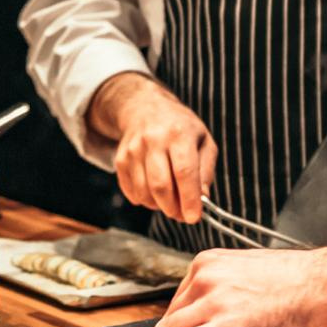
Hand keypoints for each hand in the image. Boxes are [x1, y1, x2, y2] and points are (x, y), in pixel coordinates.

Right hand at [89, 74, 216, 222]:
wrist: (145, 108)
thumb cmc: (180, 128)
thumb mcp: (204, 141)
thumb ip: (206, 170)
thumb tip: (202, 198)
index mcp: (179, 134)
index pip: (184, 173)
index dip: (189, 199)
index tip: (193, 218)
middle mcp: (153, 140)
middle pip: (161, 186)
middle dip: (173, 208)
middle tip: (182, 214)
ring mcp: (134, 150)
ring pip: (144, 192)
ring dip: (159, 206)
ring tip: (170, 202)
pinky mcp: (121, 159)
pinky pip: (132, 191)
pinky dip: (144, 200)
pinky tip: (154, 193)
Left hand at [154, 248, 326, 326]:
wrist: (324, 286)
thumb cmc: (298, 283)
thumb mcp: (247, 273)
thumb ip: (222, 291)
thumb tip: (208, 317)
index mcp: (208, 263)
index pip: (177, 302)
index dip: (188, 326)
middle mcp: (204, 278)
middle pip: (169, 320)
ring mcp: (212, 301)